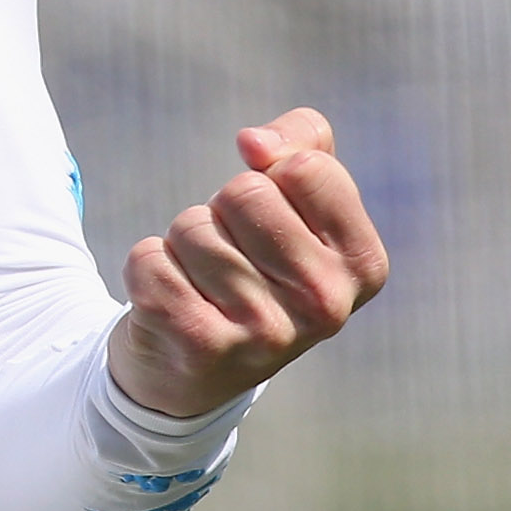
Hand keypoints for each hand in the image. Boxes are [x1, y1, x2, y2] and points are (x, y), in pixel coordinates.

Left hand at [107, 107, 388, 419]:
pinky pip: (149, 259)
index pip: (306, 167)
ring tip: (203, 284)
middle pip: (244, 193)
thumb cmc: (253, 264)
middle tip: (231, 256)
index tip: (272, 216)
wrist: (195, 368)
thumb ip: (302, 144)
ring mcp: (267, 332)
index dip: (271, 176)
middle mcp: (327, 306)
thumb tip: (255, 142)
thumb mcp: (297, 204)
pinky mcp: (201, 345)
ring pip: (192, 226)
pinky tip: (171, 304)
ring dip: (183, 244)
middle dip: (222, 211)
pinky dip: (146, 267)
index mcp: (363, 265)